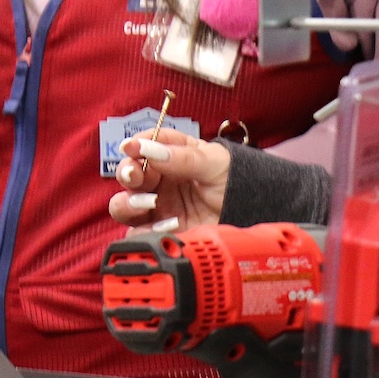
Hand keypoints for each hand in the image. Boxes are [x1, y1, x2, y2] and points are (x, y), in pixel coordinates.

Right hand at [109, 130, 229, 230]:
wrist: (255, 215)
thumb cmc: (237, 182)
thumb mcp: (214, 163)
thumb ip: (182, 157)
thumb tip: (149, 150)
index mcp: (171, 156)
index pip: (144, 145)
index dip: (134, 145)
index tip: (130, 146)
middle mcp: (159, 180)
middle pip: (128, 174)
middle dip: (126, 173)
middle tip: (134, 175)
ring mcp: (158, 206)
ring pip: (123, 204)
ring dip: (127, 203)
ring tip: (148, 203)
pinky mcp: (161, 229)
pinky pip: (138, 232)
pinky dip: (143, 231)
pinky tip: (165, 226)